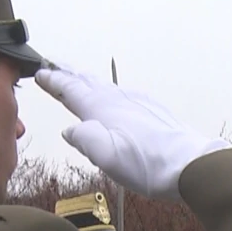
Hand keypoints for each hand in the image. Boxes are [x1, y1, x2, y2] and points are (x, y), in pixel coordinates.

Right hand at [35, 64, 230, 200]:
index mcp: (104, 109)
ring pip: (107, 87)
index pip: (72, 90)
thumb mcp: (105, 156)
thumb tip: (70, 130)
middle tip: (53, 65)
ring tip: (78, 77)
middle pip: (89, 82)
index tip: (39, 73)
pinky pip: (124, 95)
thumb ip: (83, 139)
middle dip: (68, 74)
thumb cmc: (148, 164)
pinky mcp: (154, 113)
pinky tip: (116, 96)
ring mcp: (139, 104)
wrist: (192, 165)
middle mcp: (120, 100)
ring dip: (88, 81)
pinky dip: (110, 91)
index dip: (54, 82)